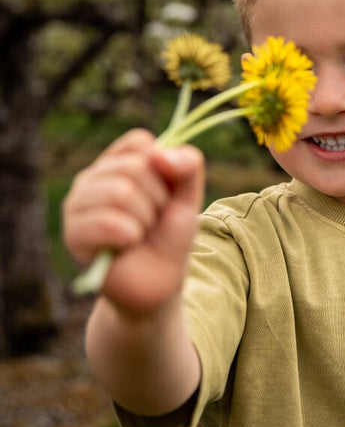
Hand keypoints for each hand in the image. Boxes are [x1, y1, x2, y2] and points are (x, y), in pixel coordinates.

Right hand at [62, 129, 203, 314]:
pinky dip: (130, 235)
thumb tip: (160, 153)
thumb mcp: (188, 197)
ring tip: (140, 233)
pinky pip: (105, 222)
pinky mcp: (73, 233)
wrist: (158, 283)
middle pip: (133, 167)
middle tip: (152, 221)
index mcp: (117, 162)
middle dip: (157, 200)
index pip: (139, 143)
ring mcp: (78, 204)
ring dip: (144, 219)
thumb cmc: (169, 236)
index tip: (165, 193)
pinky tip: (128, 245)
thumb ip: (188, 167)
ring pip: (120, 192)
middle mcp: (92, 178)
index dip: (163, 169)